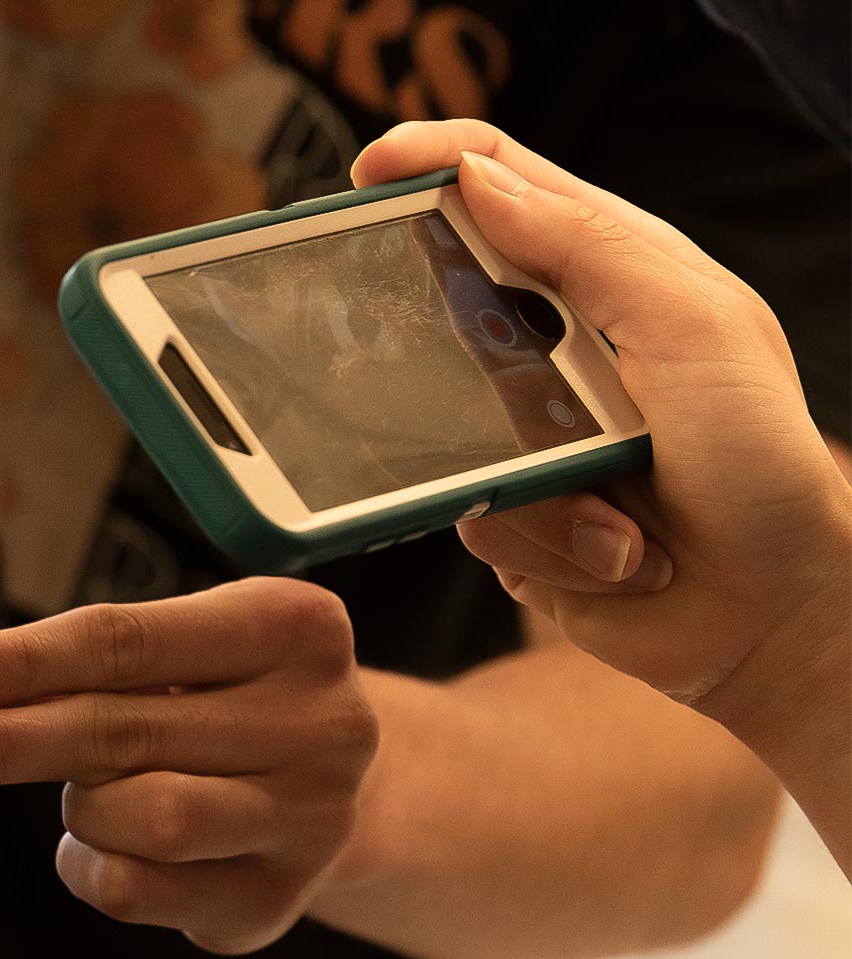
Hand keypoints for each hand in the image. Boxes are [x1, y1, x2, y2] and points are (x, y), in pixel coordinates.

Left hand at [0, 578, 377, 953]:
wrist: (344, 786)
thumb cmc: (230, 699)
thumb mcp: (186, 649)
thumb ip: (88, 664)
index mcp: (293, 627)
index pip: (128, 640)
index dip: (23, 663)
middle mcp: (320, 722)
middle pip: (123, 731)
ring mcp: (310, 820)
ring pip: (143, 820)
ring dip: (80, 808)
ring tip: (89, 792)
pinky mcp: (278, 902)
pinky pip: (139, 891)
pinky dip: (92, 865)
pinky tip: (109, 843)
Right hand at [352, 120, 851, 728]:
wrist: (771, 614)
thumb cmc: (762, 463)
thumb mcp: (693, 325)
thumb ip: (588, 245)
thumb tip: (476, 177)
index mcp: (607, 274)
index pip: (503, 182)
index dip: (430, 162)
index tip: (367, 171)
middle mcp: (555, 344)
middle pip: (440, 301)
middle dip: (437, 342)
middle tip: (480, 379)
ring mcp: (524, 430)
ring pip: (440, 427)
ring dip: (530, 481)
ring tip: (618, 507)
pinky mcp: (508, 510)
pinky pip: (464, 514)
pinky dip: (540, 541)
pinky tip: (612, 553)